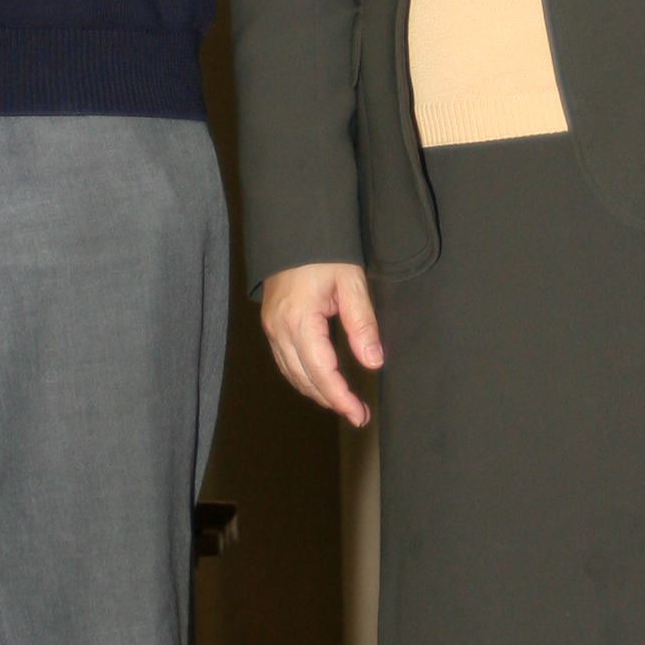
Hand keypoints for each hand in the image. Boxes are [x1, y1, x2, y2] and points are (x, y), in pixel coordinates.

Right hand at [261, 264, 383, 427]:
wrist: (294, 230)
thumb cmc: (325, 252)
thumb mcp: (351, 283)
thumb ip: (362, 324)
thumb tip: (373, 361)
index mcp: (298, 320)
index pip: (321, 372)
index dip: (340, 397)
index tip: (359, 414)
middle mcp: (279, 329)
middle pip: (304, 378)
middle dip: (331, 400)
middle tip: (358, 415)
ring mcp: (272, 327)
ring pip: (292, 374)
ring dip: (317, 392)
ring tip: (343, 403)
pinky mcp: (272, 324)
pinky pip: (285, 361)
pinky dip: (304, 377)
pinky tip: (321, 382)